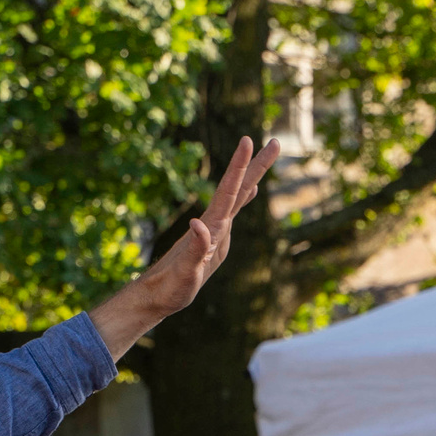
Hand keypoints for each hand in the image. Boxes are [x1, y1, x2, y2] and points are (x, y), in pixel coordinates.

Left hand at [88, 137, 280, 358]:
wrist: (158, 294)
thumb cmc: (171, 288)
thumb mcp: (185, 272)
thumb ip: (194, 248)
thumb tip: (198, 223)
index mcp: (211, 227)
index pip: (228, 192)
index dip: (239, 167)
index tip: (247, 141)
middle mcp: (214, 223)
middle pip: (238, 187)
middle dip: (256, 164)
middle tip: (277, 142)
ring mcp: (216, 229)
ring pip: (238, 196)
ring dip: (252, 175)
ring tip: (267, 153)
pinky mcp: (216, 238)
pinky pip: (233, 211)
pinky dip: (243, 197)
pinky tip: (251, 190)